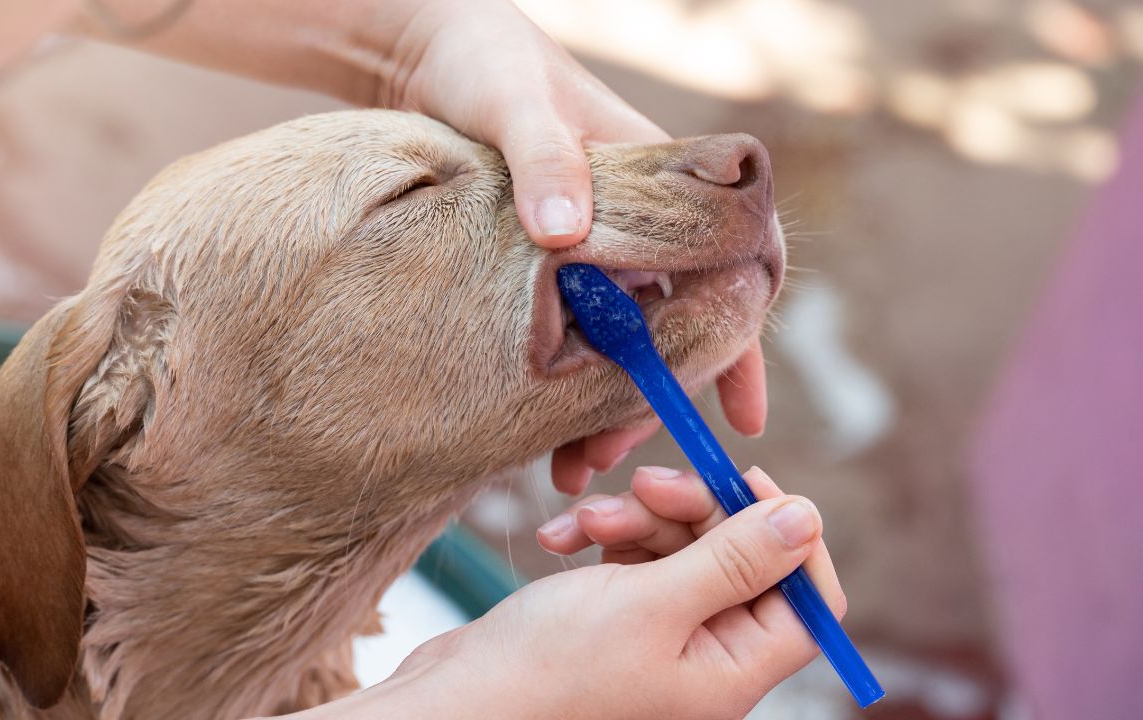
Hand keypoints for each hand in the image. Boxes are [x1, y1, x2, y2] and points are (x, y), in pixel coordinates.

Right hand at [292, 467, 843, 719]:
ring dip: (637, 522)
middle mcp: (704, 659)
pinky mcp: (617, 618)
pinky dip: (605, 540)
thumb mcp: (651, 604)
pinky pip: (636, 560)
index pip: (808, 598)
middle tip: (645, 486)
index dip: (786, 533)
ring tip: (588, 523)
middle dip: (691, 512)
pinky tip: (561, 539)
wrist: (456, 699)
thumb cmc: (546, 670)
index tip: (744, 480)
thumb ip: (735, 559)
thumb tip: (808, 518)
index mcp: (732, 672)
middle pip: (739, 559)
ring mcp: (660, 638)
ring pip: (682, 549)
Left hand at [383, 2, 767, 488]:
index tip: (743, 412)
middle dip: (658, 395)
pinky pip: (573, 330)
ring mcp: (594, 242)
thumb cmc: (485, 61)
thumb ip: (543, 158)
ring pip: (625, 337)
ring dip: (607, 403)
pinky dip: (564, 382)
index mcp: (660, 178)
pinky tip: (537, 430)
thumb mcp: (514, 104)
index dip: (746, 337)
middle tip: (611, 455)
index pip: (737, 261)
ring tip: (572, 468)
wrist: (427, 48)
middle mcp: (638, 219)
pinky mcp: (547, 261)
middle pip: (677, 322)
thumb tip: (564, 230)